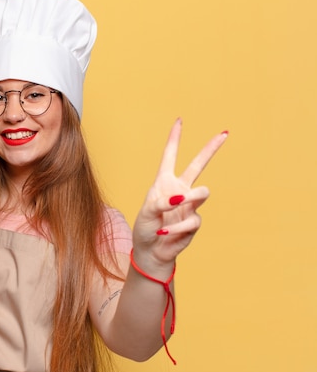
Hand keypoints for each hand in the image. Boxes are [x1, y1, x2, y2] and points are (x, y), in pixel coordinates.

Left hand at [133, 119, 226, 267]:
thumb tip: (181, 198)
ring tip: (178, 205)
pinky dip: (177, 227)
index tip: (179, 121)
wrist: (152, 250)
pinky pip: (193, 219)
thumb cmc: (145, 228)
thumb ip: (161, 202)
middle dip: (211, 149)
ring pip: (202, 192)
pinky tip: (166, 233)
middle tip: (224, 134)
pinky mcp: (194, 220)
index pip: (170, 156)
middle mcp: (179, 189)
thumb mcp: (147, 212)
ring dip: (191, 199)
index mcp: (164, 182)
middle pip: (198, 165)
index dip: (174, 139)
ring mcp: (189, 204)